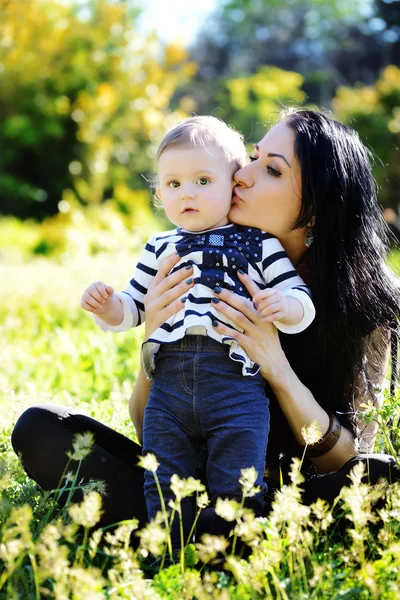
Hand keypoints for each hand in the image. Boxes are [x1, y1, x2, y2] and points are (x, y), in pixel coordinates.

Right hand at [81, 281, 114, 314]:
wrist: (104, 306)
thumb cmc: (106, 298)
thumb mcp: (110, 294)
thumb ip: (110, 290)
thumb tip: (109, 287)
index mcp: (97, 284)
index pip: (98, 284)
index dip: (102, 291)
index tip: (106, 296)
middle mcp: (90, 288)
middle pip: (91, 290)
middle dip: (98, 297)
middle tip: (103, 302)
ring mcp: (85, 295)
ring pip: (87, 297)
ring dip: (95, 303)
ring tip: (100, 306)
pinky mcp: (83, 302)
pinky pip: (83, 304)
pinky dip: (90, 308)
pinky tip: (95, 309)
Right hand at [144, 254, 194, 337]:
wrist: (152, 338)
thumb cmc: (161, 316)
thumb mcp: (162, 300)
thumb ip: (170, 287)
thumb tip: (188, 272)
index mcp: (152, 290)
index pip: (161, 272)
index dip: (169, 262)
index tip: (179, 253)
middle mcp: (151, 297)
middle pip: (166, 282)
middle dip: (179, 274)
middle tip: (192, 267)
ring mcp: (153, 308)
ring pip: (168, 295)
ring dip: (181, 287)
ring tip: (192, 281)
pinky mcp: (157, 320)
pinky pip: (169, 310)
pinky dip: (178, 305)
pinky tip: (187, 300)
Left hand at [211, 272, 289, 386]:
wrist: (277, 364)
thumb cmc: (270, 345)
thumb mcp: (269, 327)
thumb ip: (258, 316)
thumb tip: (246, 304)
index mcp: (266, 315)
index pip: (257, 295)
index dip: (249, 283)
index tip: (239, 272)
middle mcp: (262, 321)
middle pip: (243, 304)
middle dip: (229, 295)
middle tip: (217, 289)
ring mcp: (256, 333)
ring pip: (238, 317)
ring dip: (225, 309)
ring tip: (213, 302)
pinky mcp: (250, 344)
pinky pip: (235, 335)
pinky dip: (224, 330)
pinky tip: (215, 325)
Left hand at [253, 288, 287, 321]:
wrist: (285, 307)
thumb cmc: (272, 301)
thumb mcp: (268, 296)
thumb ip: (260, 295)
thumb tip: (254, 298)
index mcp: (275, 291)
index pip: (266, 292)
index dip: (258, 296)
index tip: (253, 300)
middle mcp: (280, 297)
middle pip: (267, 301)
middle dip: (260, 307)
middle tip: (258, 310)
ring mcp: (283, 305)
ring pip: (270, 309)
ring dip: (263, 313)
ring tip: (261, 314)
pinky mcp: (284, 313)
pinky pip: (274, 317)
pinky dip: (267, 319)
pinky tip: (263, 320)